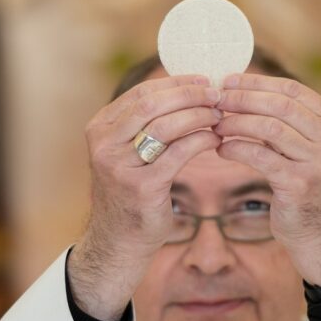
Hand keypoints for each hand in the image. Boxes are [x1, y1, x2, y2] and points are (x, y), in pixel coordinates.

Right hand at [68, 75, 222, 320]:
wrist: (119, 240)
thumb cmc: (130, 191)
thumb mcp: (127, 152)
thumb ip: (144, 124)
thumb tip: (187, 89)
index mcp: (100, 128)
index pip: (141, 93)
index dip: (176, 83)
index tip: (204, 80)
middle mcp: (104, 144)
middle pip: (152, 105)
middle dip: (189, 95)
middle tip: (217, 95)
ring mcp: (119, 166)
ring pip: (165, 127)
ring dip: (198, 117)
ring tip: (220, 116)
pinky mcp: (141, 187)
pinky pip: (178, 154)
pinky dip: (201, 142)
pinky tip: (216, 140)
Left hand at [214, 73, 320, 286]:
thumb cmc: (307, 188)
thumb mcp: (307, 150)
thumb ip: (288, 124)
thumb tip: (243, 92)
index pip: (293, 90)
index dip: (258, 83)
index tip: (229, 81)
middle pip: (280, 105)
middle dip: (243, 99)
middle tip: (215, 99)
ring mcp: (318, 162)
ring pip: (269, 128)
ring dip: (236, 123)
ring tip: (215, 125)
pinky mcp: (299, 184)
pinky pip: (260, 156)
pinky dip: (236, 149)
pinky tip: (221, 150)